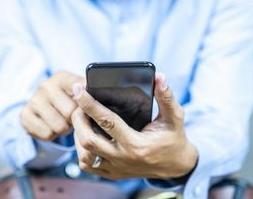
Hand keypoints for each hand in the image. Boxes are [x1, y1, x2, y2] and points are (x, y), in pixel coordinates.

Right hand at [21, 71, 84, 140]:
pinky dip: (52, 135)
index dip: (86, 103)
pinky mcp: (24, 115)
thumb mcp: (80, 92)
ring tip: (64, 122)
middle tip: (74, 118)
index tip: (89, 108)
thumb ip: (90, 93)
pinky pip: (47, 134)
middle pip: (70, 112)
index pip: (79, 89)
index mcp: (62, 77)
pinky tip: (52, 126)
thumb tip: (104, 98)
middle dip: (76, 120)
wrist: (44, 108)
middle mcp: (45, 86)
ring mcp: (33, 100)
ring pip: (59, 126)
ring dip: (65, 129)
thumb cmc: (70, 100)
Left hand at [71, 73, 197, 179]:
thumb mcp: (174, 117)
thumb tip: (159, 77)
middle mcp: (123, 158)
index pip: (107, 121)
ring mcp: (116, 169)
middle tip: (78, 104)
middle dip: (78, 119)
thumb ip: (166, 97)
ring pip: (84, 155)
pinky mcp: (112, 174)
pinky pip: (88, 166)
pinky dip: (81, 151)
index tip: (79, 90)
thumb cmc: (173, 139)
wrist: (175, 165)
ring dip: (78, 135)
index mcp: (136, 144)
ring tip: (81, 119)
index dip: (90, 104)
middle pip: (88, 139)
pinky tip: (85, 137)